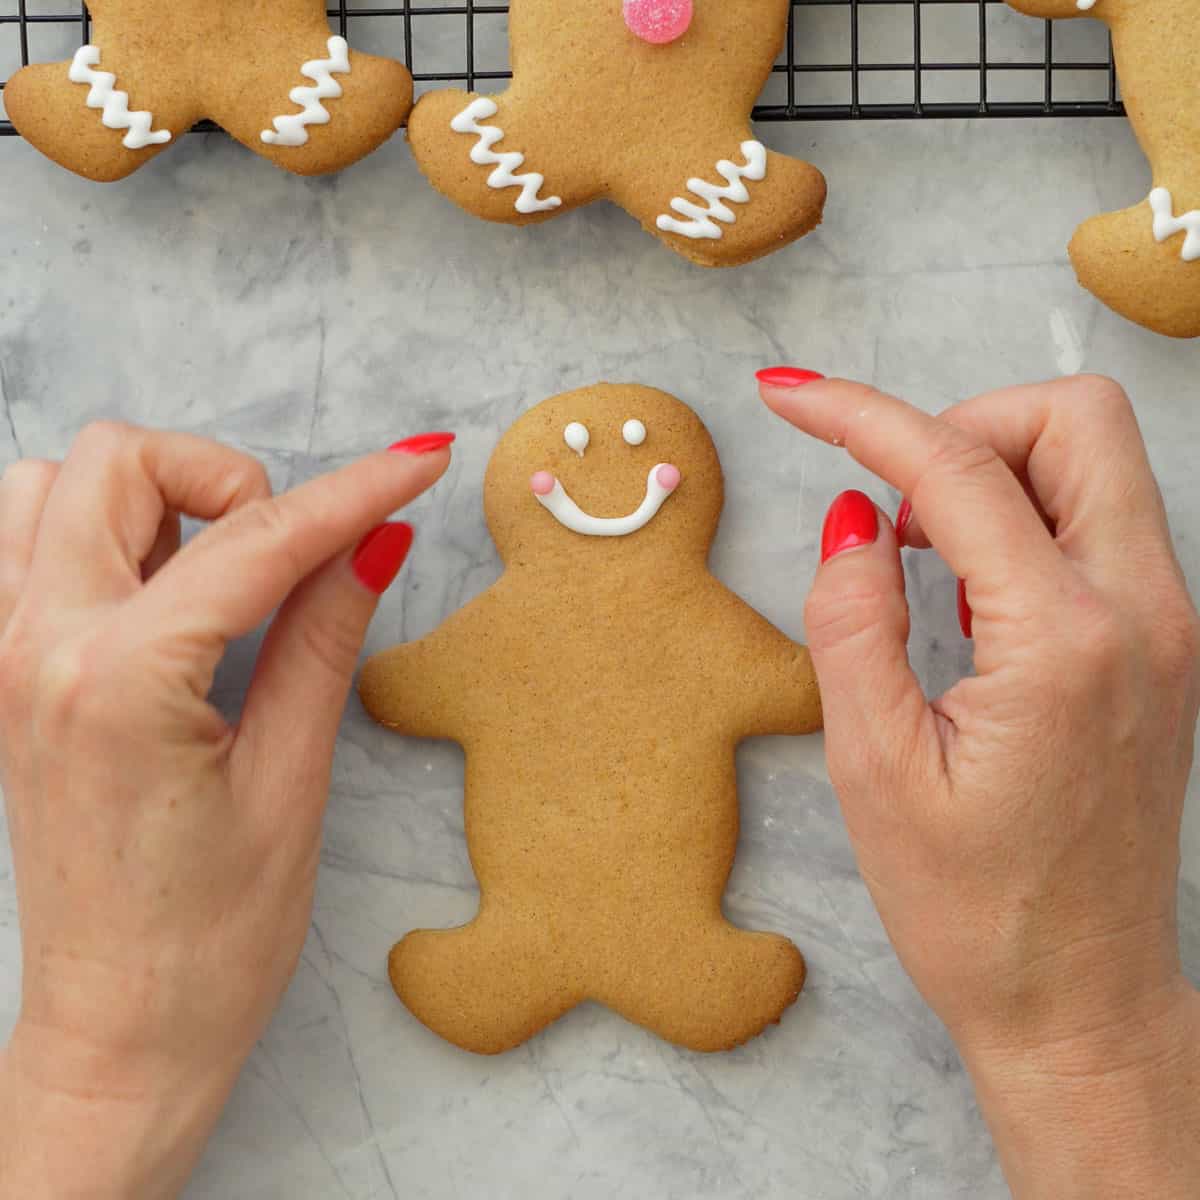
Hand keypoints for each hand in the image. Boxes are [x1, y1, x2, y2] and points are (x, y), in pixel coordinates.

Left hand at [0, 424, 452, 1198]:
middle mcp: (35, 650)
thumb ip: (322, 637)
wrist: (121, 1033)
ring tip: (220, 570)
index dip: (355, 491)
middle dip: (229, 479)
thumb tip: (376, 540)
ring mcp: (3, 659)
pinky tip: (159, 589)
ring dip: (149, 497)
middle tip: (296, 551)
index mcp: (117, 682)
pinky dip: (92, 530)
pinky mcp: (4, 677)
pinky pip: (20, 543)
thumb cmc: (211, 939)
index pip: (256, 542)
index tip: (420, 459)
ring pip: (49, 485)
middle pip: (120, 462)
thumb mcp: (291, 782)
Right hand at [758, 370, 1199, 1198]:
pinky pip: (1100, 521)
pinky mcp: (1162, 644)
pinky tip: (962, 583)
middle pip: (1073, 418)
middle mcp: (1143, 612)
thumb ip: (852, 620)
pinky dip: (1023, 514)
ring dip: (993, 467)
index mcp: (1064, 642)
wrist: (1080, 999)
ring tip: (914, 547)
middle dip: (962, 423)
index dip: (860, 414)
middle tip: (886, 499)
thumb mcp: (872, 767)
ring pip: (1096, 460)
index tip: (791, 394)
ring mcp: (1168, 625)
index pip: (959, 469)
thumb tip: (850, 518)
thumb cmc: (973, 907)